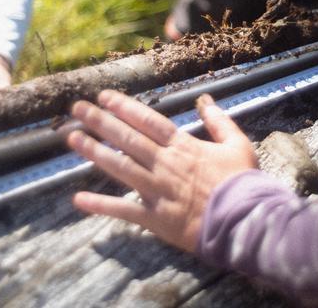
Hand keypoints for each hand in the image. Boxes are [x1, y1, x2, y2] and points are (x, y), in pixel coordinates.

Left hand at [67, 90, 257, 251]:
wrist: (245, 221)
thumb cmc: (243, 182)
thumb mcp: (238, 144)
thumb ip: (219, 121)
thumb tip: (205, 100)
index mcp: (183, 146)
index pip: (148, 121)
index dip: (124, 107)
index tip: (103, 96)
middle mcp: (165, 164)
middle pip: (127, 139)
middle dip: (100, 121)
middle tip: (77, 108)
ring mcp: (157, 191)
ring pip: (120, 167)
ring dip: (94, 151)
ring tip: (72, 137)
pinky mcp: (155, 218)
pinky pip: (123, 210)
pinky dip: (100, 206)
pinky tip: (78, 200)